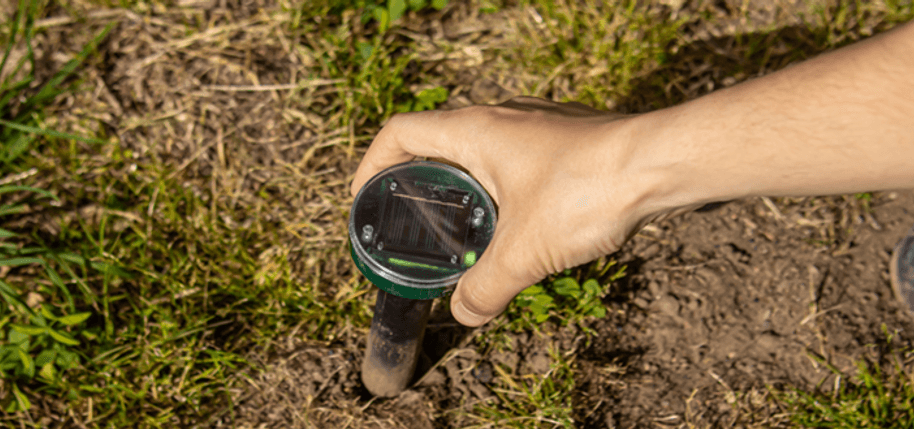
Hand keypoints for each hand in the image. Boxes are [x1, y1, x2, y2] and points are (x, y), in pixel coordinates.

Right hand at [351, 96, 674, 326]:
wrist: (660, 164)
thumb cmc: (587, 190)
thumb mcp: (524, 252)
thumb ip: (484, 287)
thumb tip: (463, 313)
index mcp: (472, 132)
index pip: (398, 133)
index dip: (372, 164)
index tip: (367, 198)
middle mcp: (500, 117)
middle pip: (436, 141)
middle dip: (417, 181)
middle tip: (413, 222)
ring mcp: (535, 123)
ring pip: (480, 148)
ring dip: (464, 184)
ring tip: (466, 229)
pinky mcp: (565, 136)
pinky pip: (516, 155)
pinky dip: (503, 185)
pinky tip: (520, 221)